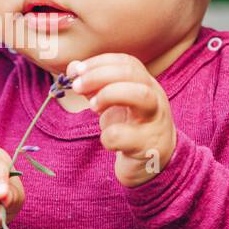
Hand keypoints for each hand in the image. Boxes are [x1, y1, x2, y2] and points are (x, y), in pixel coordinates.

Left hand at [67, 54, 177, 187]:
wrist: (154, 165)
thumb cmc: (131, 129)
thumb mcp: (114, 105)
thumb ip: (95, 85)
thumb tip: (73, 67)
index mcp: (146, 85)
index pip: (127, 62)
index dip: (100, 63)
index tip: (76, 71)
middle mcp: (155, 98)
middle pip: (132, 73)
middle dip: (99, 75)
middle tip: (77, 86)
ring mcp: (155, 122)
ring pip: (141, 96)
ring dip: (109, 95)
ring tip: (93, 107)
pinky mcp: (150, 147)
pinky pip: (125, 137)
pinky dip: (108, 137)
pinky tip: (107, 140)